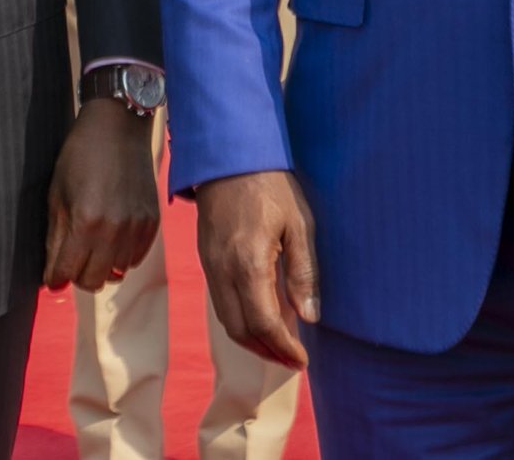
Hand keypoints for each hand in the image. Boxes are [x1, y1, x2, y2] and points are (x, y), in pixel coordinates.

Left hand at [42, 98, 158, 292]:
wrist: (118, 127)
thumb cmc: (80, 156)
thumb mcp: (57, 195)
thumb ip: (55, 238)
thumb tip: (52, 274)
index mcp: (85, 222)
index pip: (67, 273)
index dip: (55, 277)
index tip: (52, 275)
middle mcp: (114, 230)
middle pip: (93, 281)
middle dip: (77, 275)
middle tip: (71, 260)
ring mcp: (136, 227)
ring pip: (116, 273)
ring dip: (101, 267)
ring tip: (92, 246)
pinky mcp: (152, 222)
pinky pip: (135, 259)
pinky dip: (122, 257)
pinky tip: (112, 238)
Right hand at [195, 169, 318, 368]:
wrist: (230, 154)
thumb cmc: (271, 184)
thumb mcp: (300, 224)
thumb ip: (304, 272)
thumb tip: (309, 317)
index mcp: (249, 262)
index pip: (265, 323)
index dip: (284, 348)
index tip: (302, 360)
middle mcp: (223, 269)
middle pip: (240, 330)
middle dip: (266, 352)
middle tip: (292, 360)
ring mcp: (209, 264)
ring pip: (226, 319)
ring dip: (251, 340)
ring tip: (278, 346)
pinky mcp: (204, 257)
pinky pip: (219, 301)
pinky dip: (238, 319)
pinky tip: (259, 317)